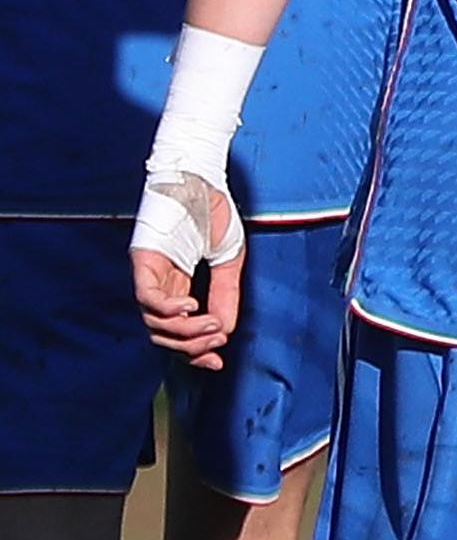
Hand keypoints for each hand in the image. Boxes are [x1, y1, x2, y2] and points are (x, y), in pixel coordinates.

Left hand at [131, 173, 241, 368]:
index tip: (218, 362)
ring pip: (154, 322)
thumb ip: (226, 294)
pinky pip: (148, 297)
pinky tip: (191, 310)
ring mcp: (149, 274)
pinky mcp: (142, 261)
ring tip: (211, 327)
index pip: (178, 329)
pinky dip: (167, 310)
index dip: (195, 350)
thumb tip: (225, 330)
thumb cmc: (214, 211)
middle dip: (191, 346)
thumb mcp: (230, 259)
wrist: (203, 178)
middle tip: (217, 344)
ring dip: (184, 332)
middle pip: (163, 333)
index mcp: (179, 284)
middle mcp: (159, 284)